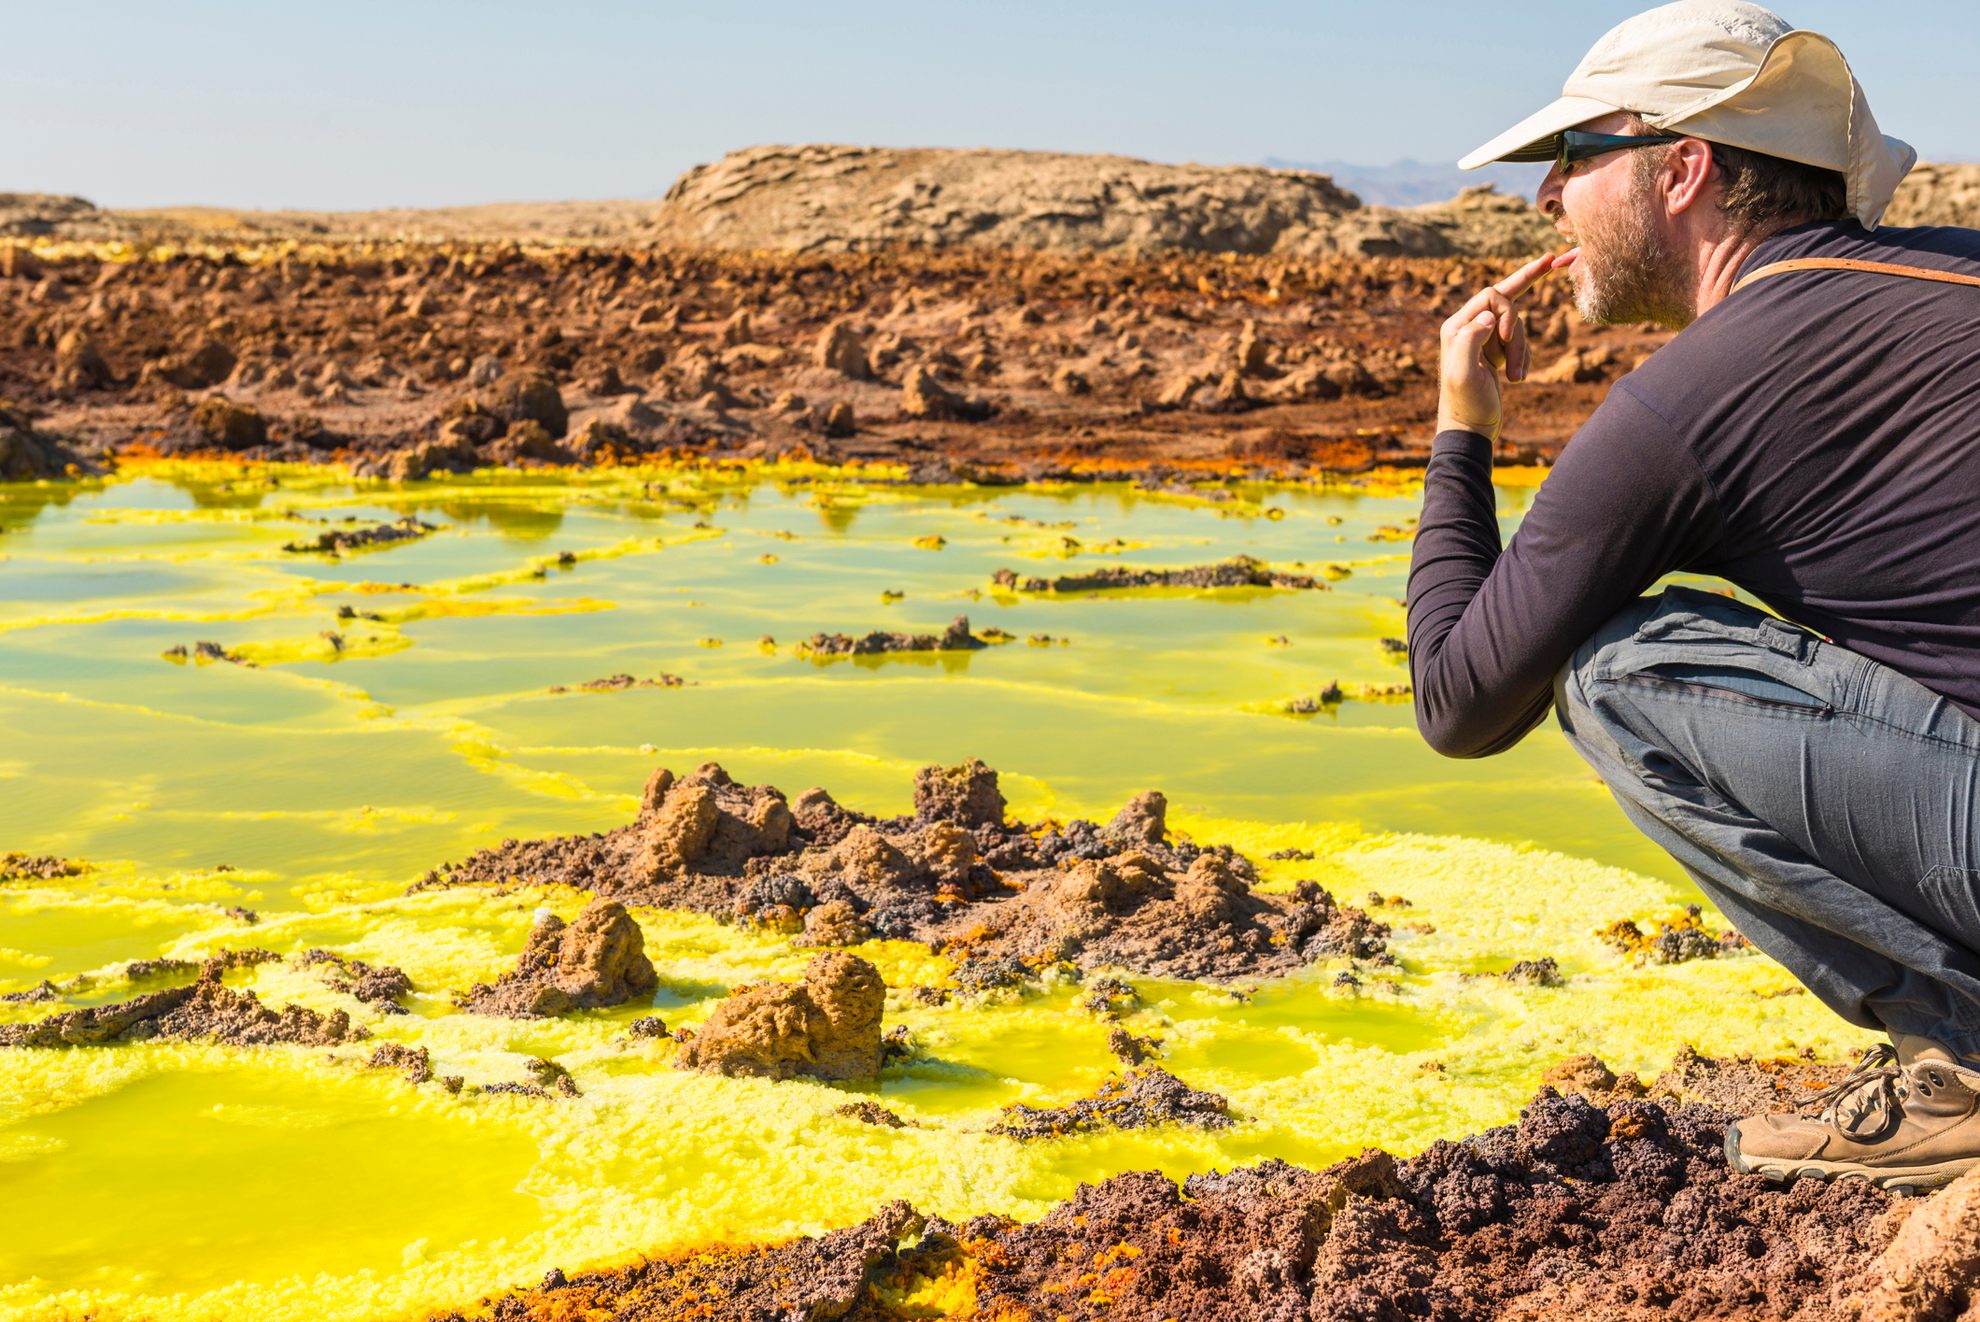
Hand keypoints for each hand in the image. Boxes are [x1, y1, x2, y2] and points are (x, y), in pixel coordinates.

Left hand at [1437, 250, 1574, 442]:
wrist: (1470, 428)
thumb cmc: (1466, 404)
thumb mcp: (1464, 373)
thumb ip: (1471, 340)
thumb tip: (1488, 316)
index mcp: (1456, 327)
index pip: (1490, 296)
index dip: (1507, 312)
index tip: (1508, 338)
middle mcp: (1467, 328)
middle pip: (1504, 300)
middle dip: (1520, 308)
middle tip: (1540, 288)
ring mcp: (1482, 339)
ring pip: (1515, 325)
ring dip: (1520, 350)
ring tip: (1515, 377)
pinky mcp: (1494, 352)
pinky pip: (1518, 341)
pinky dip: (1523, 357)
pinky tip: (1517, 377)